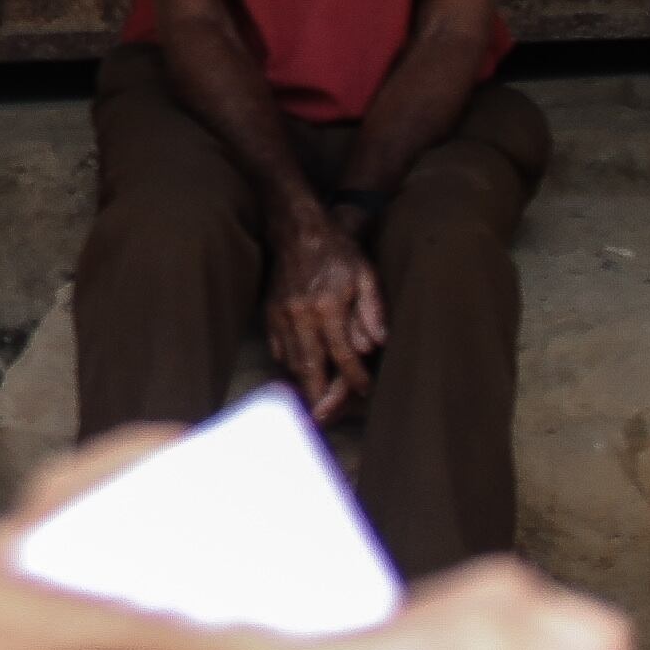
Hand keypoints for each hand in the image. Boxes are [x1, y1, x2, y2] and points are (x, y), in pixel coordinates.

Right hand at [266, 209, 384, 419]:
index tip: (364, 391)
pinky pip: (278, 349)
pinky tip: (299, 374)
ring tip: (314, 404)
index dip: (354, 377)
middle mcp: (302, 315)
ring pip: (293, 362)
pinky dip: (289, 366)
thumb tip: (380, 344)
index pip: (344, 354)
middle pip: (311, 367)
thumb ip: (373, 309)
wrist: (296, 230)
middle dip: (320, 396)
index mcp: (328, 306)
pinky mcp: (270, 314)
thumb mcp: (365, 274)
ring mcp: (282, 316)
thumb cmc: (337, 252)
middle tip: (325, 419)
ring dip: (304, 385)